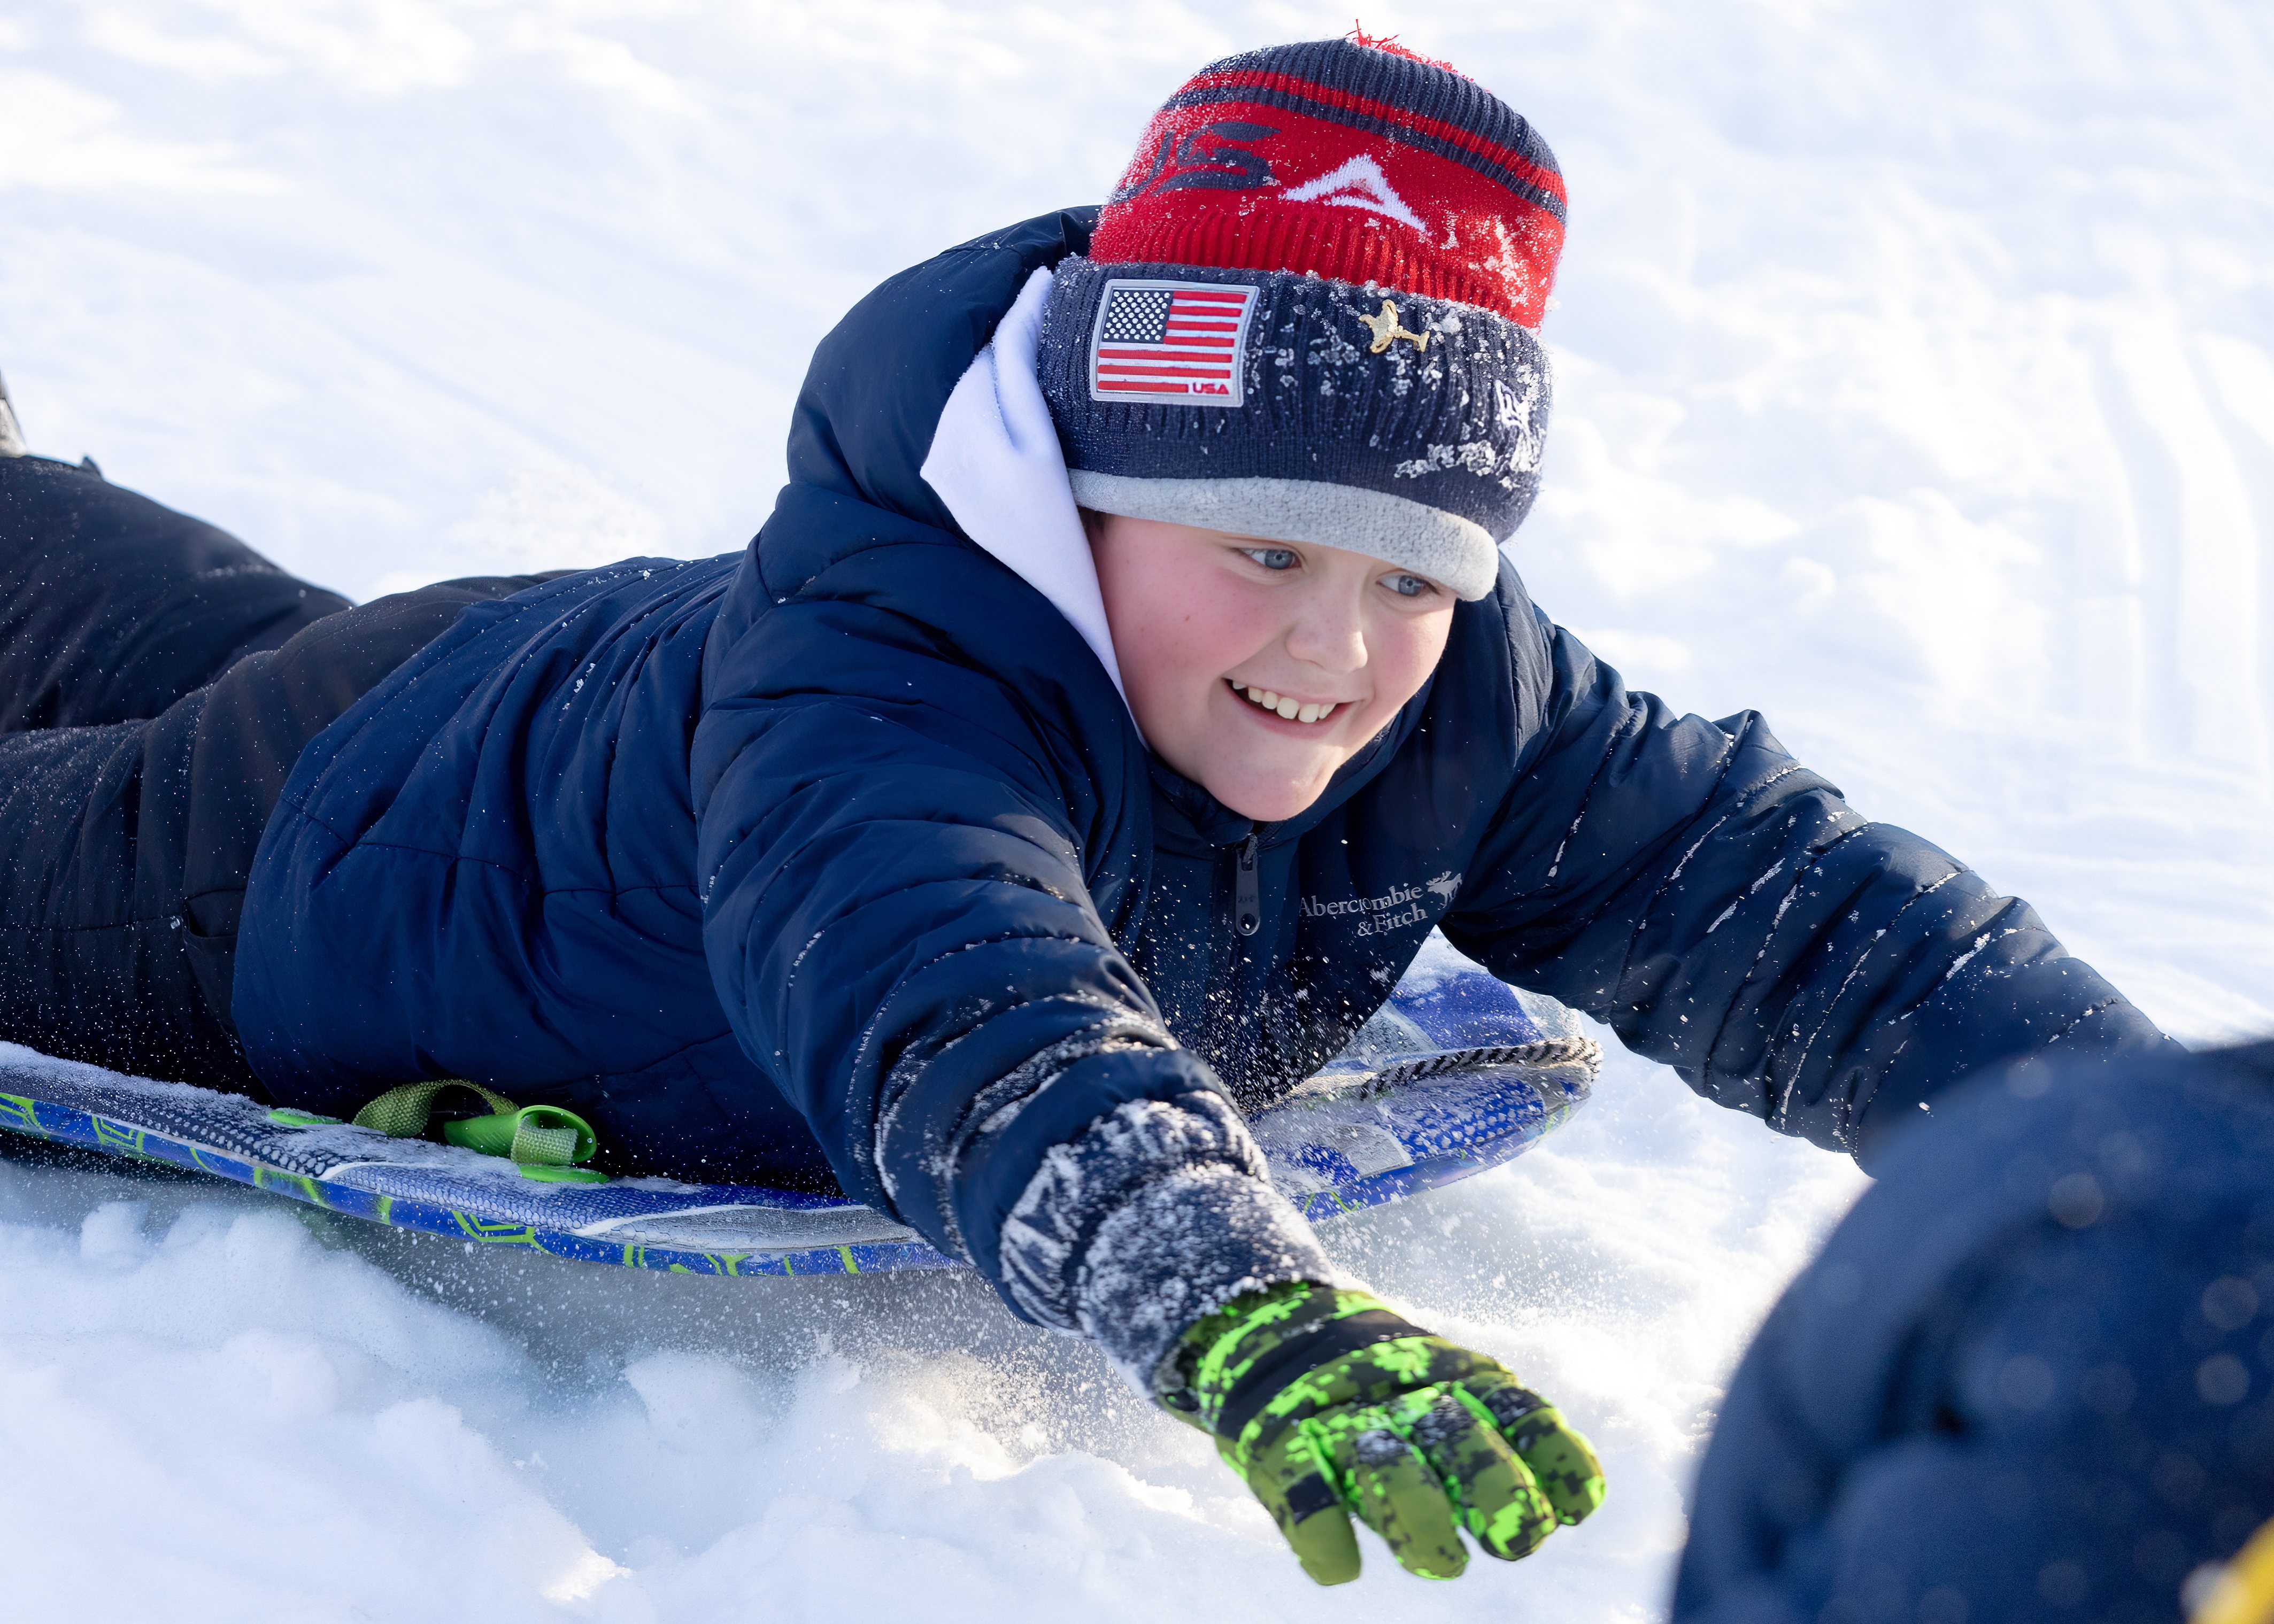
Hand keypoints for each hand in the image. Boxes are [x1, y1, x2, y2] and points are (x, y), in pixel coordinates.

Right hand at [1157, 1283, 1604, 1583]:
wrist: (1269, 1329)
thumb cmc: (1382, 1384)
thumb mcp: (1448, 1384)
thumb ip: (1506, 1432)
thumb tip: (1580, 1504)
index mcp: (1454, 1378)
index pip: (1519, 1415)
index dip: (1554, 1462)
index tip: (1575, 1512)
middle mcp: (1402, 1394)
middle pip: (1457, 1437)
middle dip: (1496, 1489)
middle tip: (1514, 1541)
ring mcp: (1338, 1418)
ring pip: (1385, 1464)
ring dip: (1417, 1516)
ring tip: (1442, 1562)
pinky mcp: (1278, 1446)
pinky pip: (1302, 1491)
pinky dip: (1322, 1535)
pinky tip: (1340, 1564)